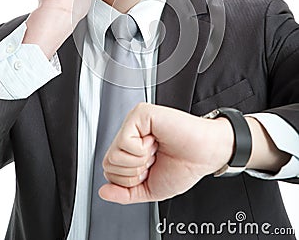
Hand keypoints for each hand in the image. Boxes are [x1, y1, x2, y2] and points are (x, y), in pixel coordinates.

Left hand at [99, 103, 233, 203]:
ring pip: (113, 156)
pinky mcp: (140, 114)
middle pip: (108, 165)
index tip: (151, 169)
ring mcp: (133, 122)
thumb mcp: (150, 188)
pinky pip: (124, 142)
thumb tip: (103, 191)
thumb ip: (125, 193)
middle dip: (135, 172)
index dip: (132, 180)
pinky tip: (156, 141)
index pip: (109, 172)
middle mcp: (129, 134)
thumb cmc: (184, 166)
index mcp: (130, 149)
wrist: (205, 155)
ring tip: (156, 149)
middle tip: (154, 159)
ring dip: (139, 161)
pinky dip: (142, 150)